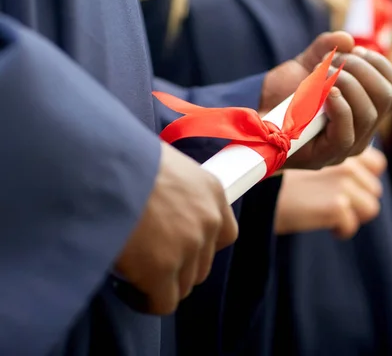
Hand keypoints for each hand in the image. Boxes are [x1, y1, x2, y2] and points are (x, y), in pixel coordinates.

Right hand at [114, 142, 237, 314]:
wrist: (98, 165)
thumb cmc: (121, 157)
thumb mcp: (163, 163)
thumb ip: (175, 191)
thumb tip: (163, 210)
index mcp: (212, 191)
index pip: (225, 234)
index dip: (202, 245)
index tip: (177, 245)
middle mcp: (208, 220)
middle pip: (202, 264)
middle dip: (178, 266)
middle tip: (148, 259)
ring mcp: (188, 246)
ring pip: (184, 285)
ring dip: (162, 283)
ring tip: (135, 272)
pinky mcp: (162, 269)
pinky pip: (163, 302)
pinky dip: (146, 301)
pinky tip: (127, 289)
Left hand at [261, 31, 391, 169]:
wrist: (256, 119)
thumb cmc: (284, 95)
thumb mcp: (307, 65)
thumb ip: (326, 48)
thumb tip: (347, 40)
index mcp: (365, 111)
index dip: (380, 66)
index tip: (356, 51)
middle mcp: (363, 132)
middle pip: (386, 98)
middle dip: (363, 70)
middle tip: (334, 61)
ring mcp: (347, 147)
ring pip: (369, 113)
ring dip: (349, 84)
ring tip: (323, 73)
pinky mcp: (328, 156)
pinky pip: (346, 133)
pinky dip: (340, 107)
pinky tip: (327, 92)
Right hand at [275, 147, 386, 238]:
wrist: (253, 186)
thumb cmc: (275, 171)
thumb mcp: (308, 156)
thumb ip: (332, 162)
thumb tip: (351, 181)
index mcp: (343, 149)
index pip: (376, 163)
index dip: (364, 176)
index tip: (344, 186)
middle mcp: (347, 164)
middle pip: (374, 188)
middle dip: (358, 199)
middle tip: (333, 203)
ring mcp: (343, 185)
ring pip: (370, 207)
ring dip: (352, 214)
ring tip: (329, 214)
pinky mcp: (335, 205)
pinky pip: (351, 224)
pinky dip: (339, 229)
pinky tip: (325, 224)